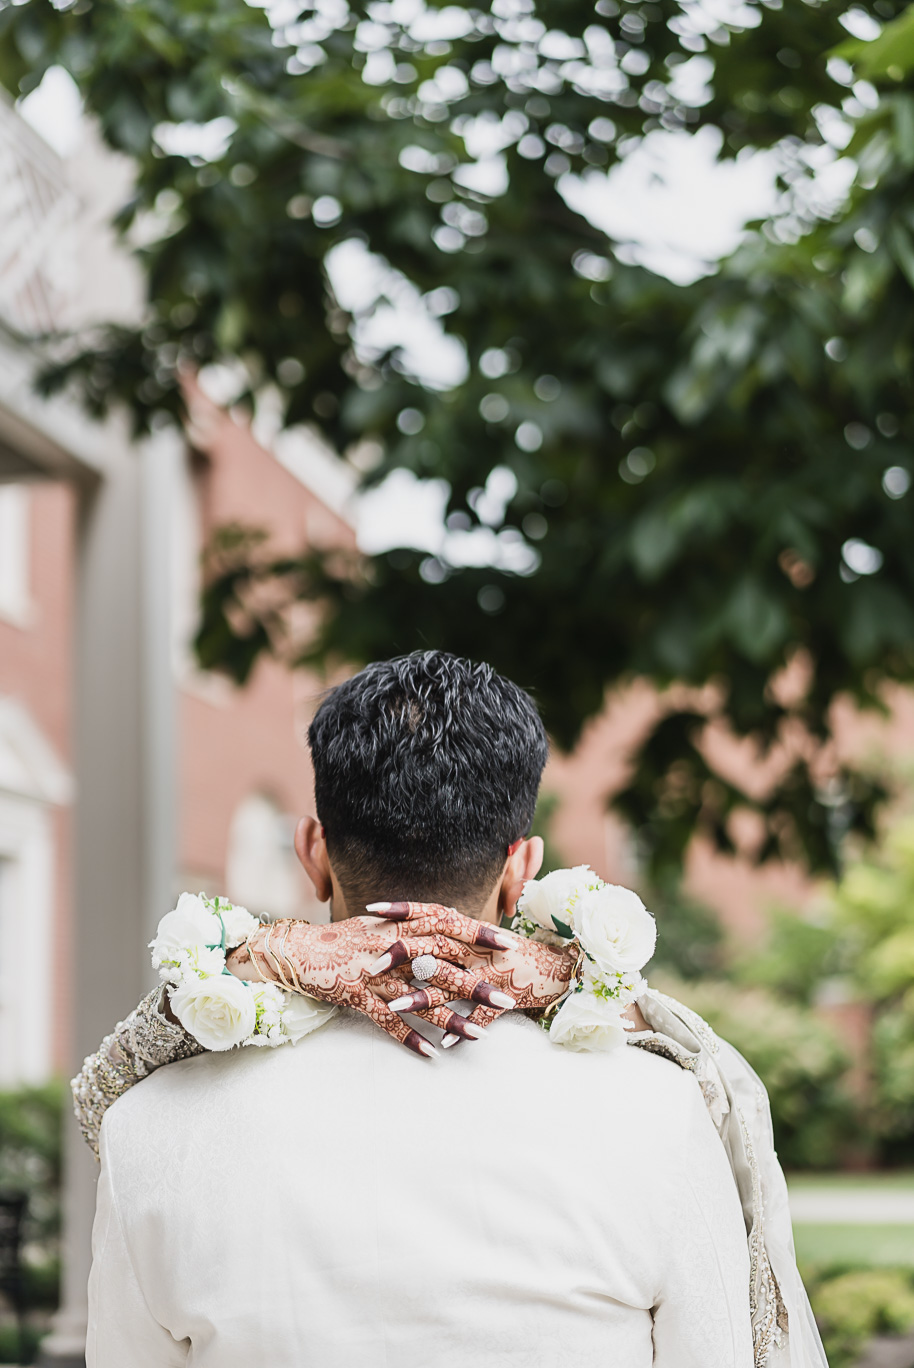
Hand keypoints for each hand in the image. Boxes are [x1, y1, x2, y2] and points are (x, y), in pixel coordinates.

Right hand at [230, 907, 512, 1057]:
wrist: (296, 950)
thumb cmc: (338, 940)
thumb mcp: (375, 926)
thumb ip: (407, 928)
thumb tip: (442, 927)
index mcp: (398, 927)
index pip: (447, 926)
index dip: (479, 936)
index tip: (509, 944)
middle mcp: (391, 948)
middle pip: (442, 965)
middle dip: (476, 983)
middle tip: (507, 998)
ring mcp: (375, 973)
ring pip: (421, 998)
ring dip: (451, 1018)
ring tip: (479, 1036)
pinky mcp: (357, 995)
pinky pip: (387, 1020)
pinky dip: (408, 1037)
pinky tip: (430, 1055)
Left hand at [367, 902, 576, 1048]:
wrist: (560, 969)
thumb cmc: (513, 956)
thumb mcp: (481, 942)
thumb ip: (450, 939)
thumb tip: (412, 937)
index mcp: (470, 931)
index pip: (432, 912)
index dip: (403, 909)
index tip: (372, 907)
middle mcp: (478, 949)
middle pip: (436, 947)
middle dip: (402, 955)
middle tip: (372, 965)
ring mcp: (493, 974)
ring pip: (453, 985)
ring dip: (423, 998)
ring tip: (394, 1008)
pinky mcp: (508, 999)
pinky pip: (483, 1016)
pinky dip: (464, 1028)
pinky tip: (444, 1043)